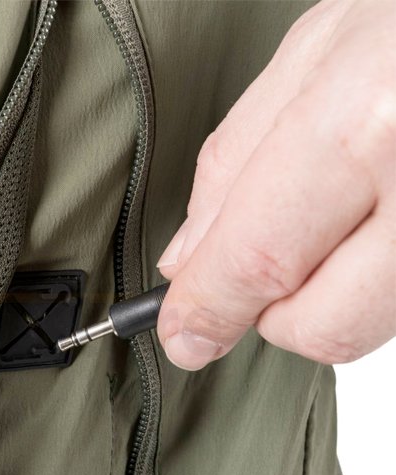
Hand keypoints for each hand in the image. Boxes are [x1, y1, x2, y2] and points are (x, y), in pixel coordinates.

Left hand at [156, 0, 395, 369]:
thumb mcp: (315, 56)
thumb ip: (233, 167)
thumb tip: (187, 262)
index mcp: (375, 122)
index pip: (260, 260)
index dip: (209, 308)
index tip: (185, 334)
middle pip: (320, 325)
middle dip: (269, 311)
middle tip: (259, 264)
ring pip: (364, 327)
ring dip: (321, 297)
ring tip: (330, 219)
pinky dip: (366, 280)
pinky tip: (369, 217)